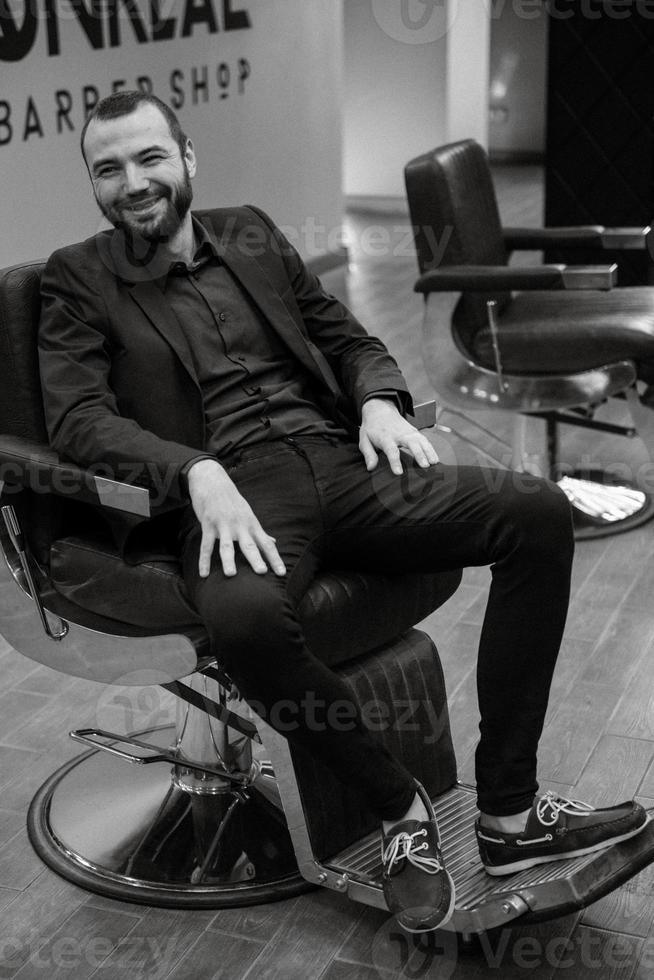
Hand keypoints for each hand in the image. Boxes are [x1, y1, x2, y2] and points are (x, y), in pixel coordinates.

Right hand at [186, 459, 285, 577]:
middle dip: (256, 559)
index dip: (275, 558)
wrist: (212, 481)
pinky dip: (204, 561)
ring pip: (227, 546)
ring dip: (228, 560)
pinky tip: (203, 574)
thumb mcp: (248, 514)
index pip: (266, 544)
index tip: (282, 573)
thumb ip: (260, 531)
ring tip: (230, 574)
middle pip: (249, 545)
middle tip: (262, 572)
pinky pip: (206, 545)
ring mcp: (223, 525)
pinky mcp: (208, 524)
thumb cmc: (232, 501)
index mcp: (252, 525)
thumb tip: (273, 542)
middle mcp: (240, 525)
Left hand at [359, 397, 438, 475]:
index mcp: (385, 437)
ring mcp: (409, 431)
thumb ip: (368, 454)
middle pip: (411, 443)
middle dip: (419, 454)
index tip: (399, 473)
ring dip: (429, 451)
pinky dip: (431, 449)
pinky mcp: (415, 432)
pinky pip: (425, 440)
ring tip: (434, 464)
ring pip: (421, 440)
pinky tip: (435, 459)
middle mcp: (399, 434)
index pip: (391, 450)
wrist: (380, 409)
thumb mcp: (364, 439)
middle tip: (425, 466)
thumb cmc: (372, 428)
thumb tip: (371, 468)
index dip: (395, 462)